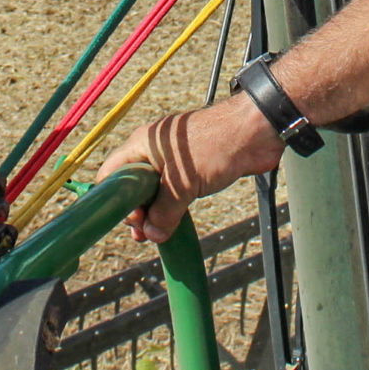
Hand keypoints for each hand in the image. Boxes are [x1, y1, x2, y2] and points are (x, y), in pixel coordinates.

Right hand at [95, 96, 286, 243]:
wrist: (256, 133)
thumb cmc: (216, 145)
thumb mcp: (183, 183)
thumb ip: (164, 211)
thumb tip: (152, 235)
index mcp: (142, 145)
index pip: (112, 174)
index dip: (115, 199)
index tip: (132, 220)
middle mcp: (153, 152)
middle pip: (132, 187)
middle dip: (137, 212)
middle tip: (145, 235)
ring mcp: (173, 162)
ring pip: (154, 193)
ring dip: (154, 215)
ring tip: (156, 236)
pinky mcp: (192, 171)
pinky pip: (173, 194)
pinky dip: (171, 210)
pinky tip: (173, 226)